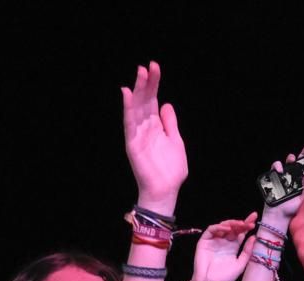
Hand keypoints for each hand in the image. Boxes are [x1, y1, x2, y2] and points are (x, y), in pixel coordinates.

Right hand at [121, 62, 187, 210]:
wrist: (165, 191)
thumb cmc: (171, 170)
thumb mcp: (176, 141)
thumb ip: (170, 123)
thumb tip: (167, 104)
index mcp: (155, 126)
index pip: (153, 100)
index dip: (154, 84)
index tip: (155, 67)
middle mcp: (145, 127)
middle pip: (144, 100)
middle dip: (146, 83)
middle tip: (148, 66)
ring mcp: (137, 134)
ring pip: (136, 108)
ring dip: (137, 90)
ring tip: (140, 73)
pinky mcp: (132, 144)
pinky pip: (129, 123)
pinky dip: (128, 108)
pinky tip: (127, 94)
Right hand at [189, 213, 257, 280]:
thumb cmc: (224, 278)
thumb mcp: (240, 264)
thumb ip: (247, 251)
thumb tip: (253, 237)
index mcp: (233, 247)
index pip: (240, 233)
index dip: (247, 224)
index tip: (254, 217)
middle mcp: (224, 242)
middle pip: (233, 228)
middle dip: (241, 223)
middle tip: (249, 221)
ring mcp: (214, 241)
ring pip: (222, 226)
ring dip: (231, 223)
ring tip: (239, 224)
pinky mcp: (204, 241)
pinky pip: (211, 230)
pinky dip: (218, 227)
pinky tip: (227, 230)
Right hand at [261, 145, 303, 226]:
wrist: (280, 219)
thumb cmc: (293, 212)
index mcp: (300, 183)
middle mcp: (291, 179)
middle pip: (295, 164)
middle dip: (299, 155)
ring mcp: (282, 179)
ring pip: (285, 165)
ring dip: (288, 160)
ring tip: (291, 159)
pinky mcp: (273, 181)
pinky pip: (273, 171)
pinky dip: (275, 168)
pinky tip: (279, 169)